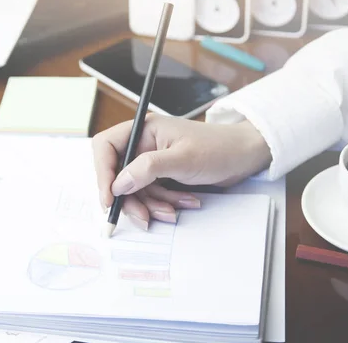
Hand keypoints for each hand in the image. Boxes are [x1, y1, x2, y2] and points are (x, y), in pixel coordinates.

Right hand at [92, 114, 270, 229]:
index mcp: (143, 130)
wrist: (244, 156)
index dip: (103, 173)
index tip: (110, 198)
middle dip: (131, 199)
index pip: (106, 148)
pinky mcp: (163, 176)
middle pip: (118, 175)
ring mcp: (153, 162)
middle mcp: (143, 144)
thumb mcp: (182, 159)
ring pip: (135, 190)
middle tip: (143, 217)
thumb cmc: (217, 148)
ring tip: (173, 211)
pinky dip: (164, 204)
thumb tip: (118, 184)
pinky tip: (183, 204)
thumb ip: (147, 169)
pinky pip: (151, 195)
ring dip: (152, 205)